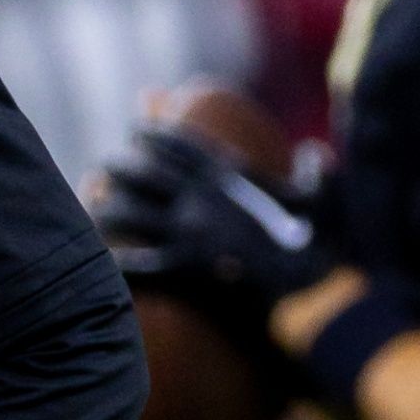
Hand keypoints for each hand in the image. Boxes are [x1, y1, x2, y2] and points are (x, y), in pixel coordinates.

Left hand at [91, 126, 335, 338]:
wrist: (317, 290)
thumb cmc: (324, 245)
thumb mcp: (325, 200)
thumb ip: (316, 173)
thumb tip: (313, 151)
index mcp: (231, 176)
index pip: (184, 146)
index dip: (157, 134)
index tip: (137, 129)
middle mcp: (202, 198)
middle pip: (146, 174)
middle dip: (122, 167)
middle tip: (105, 164)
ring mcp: (190, 232)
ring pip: (132, 214)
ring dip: (108, 208)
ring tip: (93, 206)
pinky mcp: (186, 268)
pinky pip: (140, 265)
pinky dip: (117, 264)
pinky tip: (96, 263)